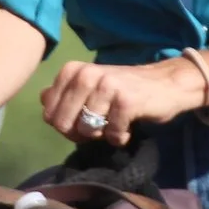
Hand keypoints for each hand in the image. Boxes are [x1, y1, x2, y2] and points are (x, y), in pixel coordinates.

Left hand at [40, 58, 208, 147]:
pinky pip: (111, 133)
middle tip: (99, 127)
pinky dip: (119, 137)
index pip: (49, 114)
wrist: (165, 83)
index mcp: (72, 70)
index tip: (83, 121)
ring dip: (102, 135)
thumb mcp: (91, 86)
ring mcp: (105, 86)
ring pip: (87, 130)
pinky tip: (127, 128)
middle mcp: (86, 74)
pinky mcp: (125, 101)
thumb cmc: (124, 88)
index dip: (66, 126)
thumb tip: (42, 100)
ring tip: (114, 124)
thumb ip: (65, 92)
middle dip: (80, 134)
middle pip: (64, 124)